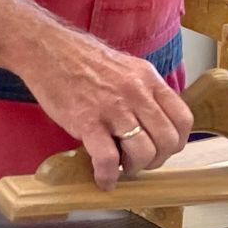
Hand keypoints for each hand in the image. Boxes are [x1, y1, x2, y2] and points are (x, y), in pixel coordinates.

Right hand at [24, 33, 194, 190]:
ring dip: (134, 168)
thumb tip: (149, 121)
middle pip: (167, 140)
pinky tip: (103, 179)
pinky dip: (108, 175)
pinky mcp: (87, 121)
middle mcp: (136, 93)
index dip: (176, 142)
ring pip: (143, 152)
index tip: (163, 149)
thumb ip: (141, 91)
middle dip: (156, 160)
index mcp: (148, 78)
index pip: (183, 119)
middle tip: (139, 162)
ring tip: (120, 168)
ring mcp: (113, 108)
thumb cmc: (79, 58)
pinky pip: (107, 158)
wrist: (44, 49)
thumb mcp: (124, 67)